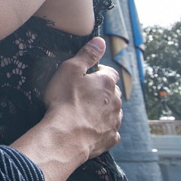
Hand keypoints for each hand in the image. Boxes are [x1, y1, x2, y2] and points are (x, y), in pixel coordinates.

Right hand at [42, 37, 122, 160]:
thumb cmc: (64, 101)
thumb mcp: (70, 70)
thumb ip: (87, 54)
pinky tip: (92, 130)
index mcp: (107, 83)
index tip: (87, 76)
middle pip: (113, 93)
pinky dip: (104, 129)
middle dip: (102, 92)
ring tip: (86, 112)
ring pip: (114, 112)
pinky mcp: (110, 139)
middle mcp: (116, 102)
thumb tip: (100, 41)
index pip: (110, 72)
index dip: (99, 72)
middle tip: (83, 94)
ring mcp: (114, 122)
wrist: (65, 136)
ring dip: (104, 110)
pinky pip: (111, 131)